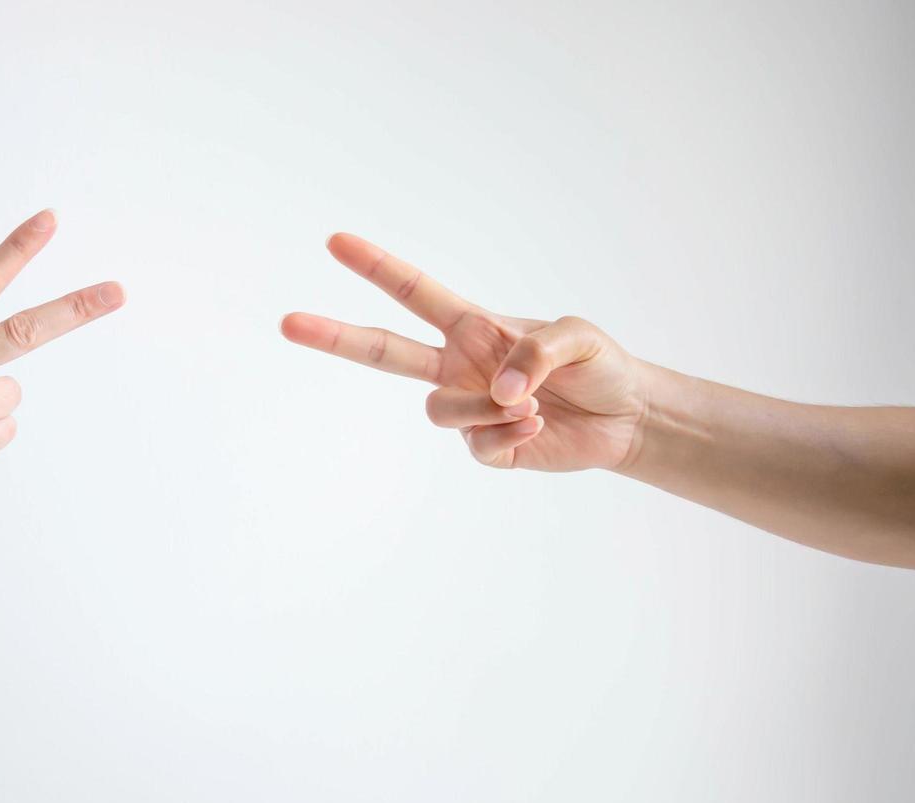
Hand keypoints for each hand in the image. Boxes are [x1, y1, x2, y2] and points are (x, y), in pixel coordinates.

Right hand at [281, 233, 646, 470]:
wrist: (626, 418)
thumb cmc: (601, 365)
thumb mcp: (577, 337)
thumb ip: (534, 353)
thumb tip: (498, 394)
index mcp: (473, 326)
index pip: (413, 293)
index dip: (375, 267)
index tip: (335, 242)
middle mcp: (458, 366)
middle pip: (382, 352)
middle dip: (335, 336)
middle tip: (287, 322)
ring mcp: (468, 408)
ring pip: (437, 411)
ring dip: (482, 410)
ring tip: (532, 408)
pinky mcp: (485, 448)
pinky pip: (477, 446)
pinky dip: (509, 436)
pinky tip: (538, 427)